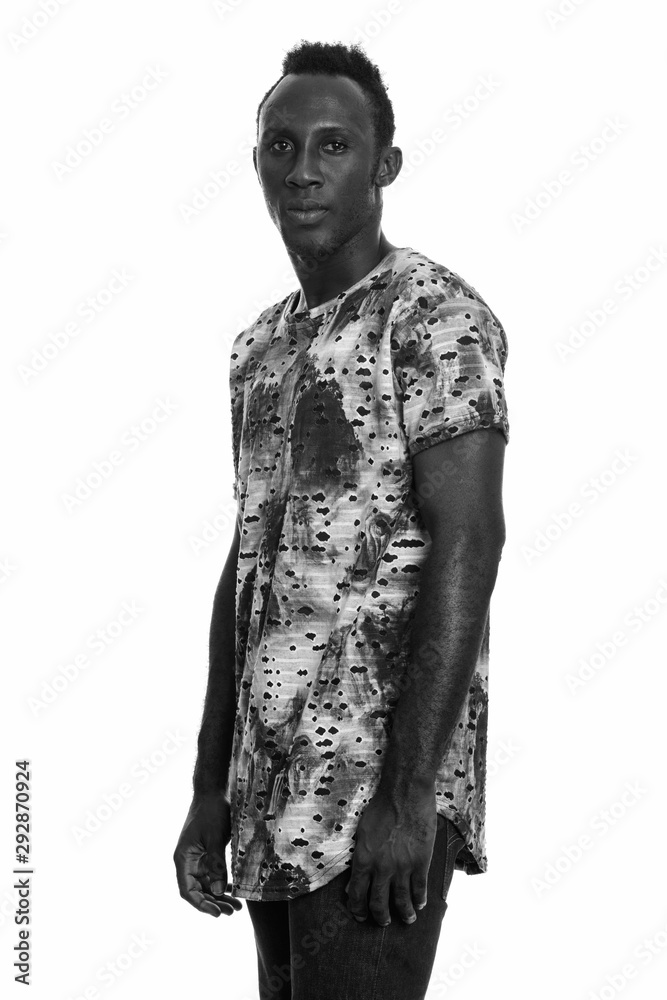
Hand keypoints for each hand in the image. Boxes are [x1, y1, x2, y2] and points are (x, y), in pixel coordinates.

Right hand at [173, 791, 242, 917]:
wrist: (213, 792)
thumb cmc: (211, 811)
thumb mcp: (215, 837)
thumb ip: (216, 864)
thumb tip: (218, 891)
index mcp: (183, 858)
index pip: (187, 890)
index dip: (201, 904)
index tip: (216, 913)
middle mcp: (187, 862)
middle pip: (197, 891)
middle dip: (213, 903)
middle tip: (232, 911)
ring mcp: (197, 858)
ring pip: (206, 885)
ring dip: (219, 896)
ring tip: (236, 906)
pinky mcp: (206, 854)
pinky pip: (212, 875)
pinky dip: (221, 884)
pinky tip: (232, 890)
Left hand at [345, 782, 436, 926]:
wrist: (405, 794)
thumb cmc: (381, 807)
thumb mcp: (362, 832)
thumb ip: (360, 856)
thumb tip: (355, 878)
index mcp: (363, 859)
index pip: (356, 894)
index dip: (357, 909)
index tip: (360, 916)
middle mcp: (381, 868)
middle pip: (379, 903)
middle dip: (380, 917)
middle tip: (383, 922)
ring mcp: (402, 867)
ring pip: (402, 901)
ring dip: (404, 914)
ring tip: (406, 919)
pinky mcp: (421, 862)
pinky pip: (420, 888)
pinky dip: (419, 899)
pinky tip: (420, 904)